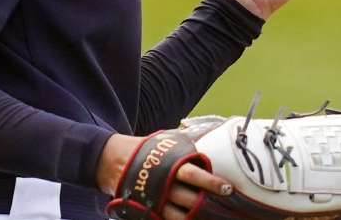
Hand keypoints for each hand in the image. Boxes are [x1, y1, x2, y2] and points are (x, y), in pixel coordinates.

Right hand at [97, 134, 232, 219]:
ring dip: (194, 217)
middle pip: (190, 198)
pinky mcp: (148, 210)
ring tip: (208, 218)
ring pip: (179, 216)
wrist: (113, 160)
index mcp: (171, 165)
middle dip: (207, 204)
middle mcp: (165, 184)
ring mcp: (156, 200)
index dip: (212, 182)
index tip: (228, 188)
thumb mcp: (166, 141)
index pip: (195, 175)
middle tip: (225, 208)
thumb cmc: (146, 149)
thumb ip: (188, 141)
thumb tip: (212, 130)